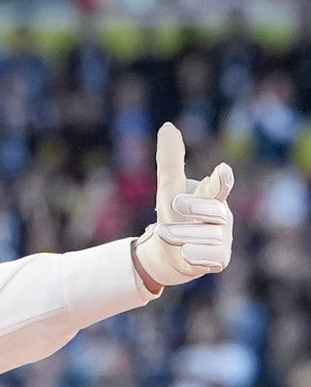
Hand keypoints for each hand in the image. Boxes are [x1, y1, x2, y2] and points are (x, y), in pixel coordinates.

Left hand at [133, 122, 233, 287]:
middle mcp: (221, 218)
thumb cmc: (174, 216)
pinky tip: (185, 253)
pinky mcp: (219, 260)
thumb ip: (171, 159)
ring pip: (207, 236)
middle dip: (194, 207)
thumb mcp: (168, 188)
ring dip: (181, 234)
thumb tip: (168, 126)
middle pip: (213, 211)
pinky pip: (213, 258)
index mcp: (212, 198)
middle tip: (174, 203)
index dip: (221, 179)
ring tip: (162, 232)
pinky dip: (197, 255)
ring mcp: (223, 239)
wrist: (167, 254)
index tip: (222, 171)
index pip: (219, 187)